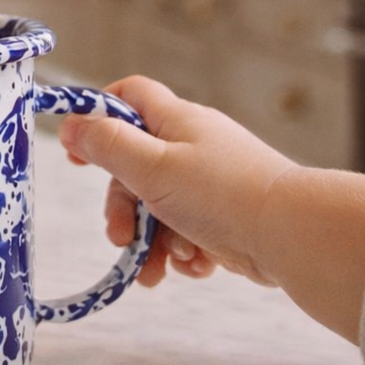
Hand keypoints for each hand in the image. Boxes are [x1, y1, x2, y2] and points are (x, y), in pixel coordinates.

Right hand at [60, 76, 297, 288]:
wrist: (294, 236)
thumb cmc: (222, 194)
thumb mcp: (151, 167)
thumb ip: (107, 145)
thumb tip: (70, 123)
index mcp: (177, 122)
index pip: (129, 96)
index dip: (97, 118)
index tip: (76, 154)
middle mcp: (195, 147)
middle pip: (137, 169)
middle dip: (123, 209)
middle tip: (120, 239)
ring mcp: (213, 184)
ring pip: (160, 209)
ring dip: (153, 242)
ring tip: (161, 268)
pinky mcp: (228, 218)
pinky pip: (189, 234)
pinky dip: (184, 253)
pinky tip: (196, 266)